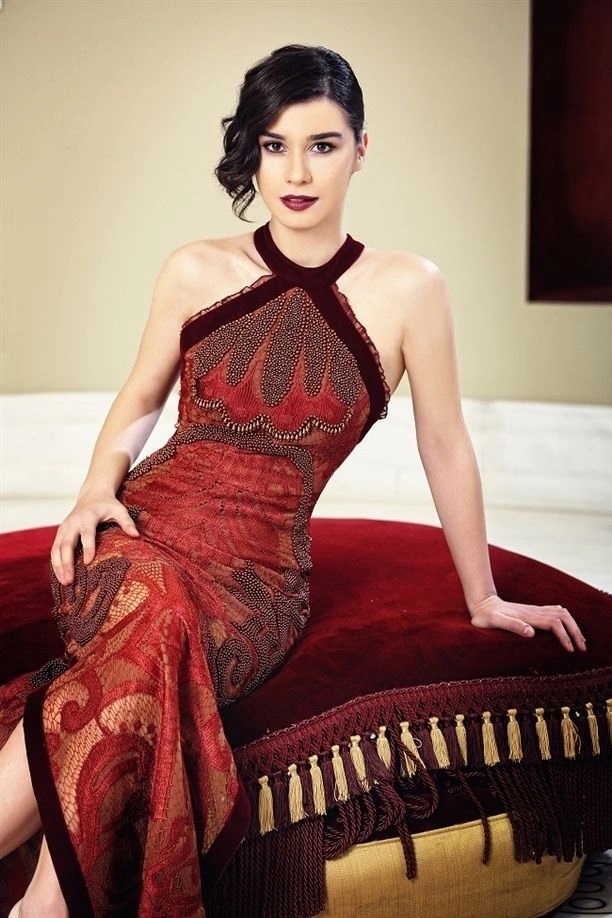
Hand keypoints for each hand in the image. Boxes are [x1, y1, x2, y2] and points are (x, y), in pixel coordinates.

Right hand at [51, 494, 138, 585]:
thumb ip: (126, 522)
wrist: (92, 495)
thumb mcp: (119, 510)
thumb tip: (136, 535)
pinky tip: (60, 576)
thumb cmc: (107, 505)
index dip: (87, 547)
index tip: (88, 562)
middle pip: (67, 543)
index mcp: (88, 516)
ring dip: (58, 566)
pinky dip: (55, 563)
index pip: (87, 533)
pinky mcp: (60, 533)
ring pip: (57, 548)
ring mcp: (64, 528)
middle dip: (67, 562)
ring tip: (65, 583)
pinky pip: (55, 549)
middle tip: (70, 580)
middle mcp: (73, 522)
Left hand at [468, 594, 586, 652]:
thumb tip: (531, 632)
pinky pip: (555, 612)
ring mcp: (535, 610)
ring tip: (580, 641)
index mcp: (529, 616)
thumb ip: (513, 625)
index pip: (555, 624)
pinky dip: (566, 620)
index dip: (565, 636)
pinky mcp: (533, 611)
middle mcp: (535, 611)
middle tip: (582, 648)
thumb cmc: (486, 617)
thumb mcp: (496, 622)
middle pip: (564, 617)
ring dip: (573, 626)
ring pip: (562, 613)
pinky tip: (568, 627)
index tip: (570, 650)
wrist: (482, 604)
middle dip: (575, 631)